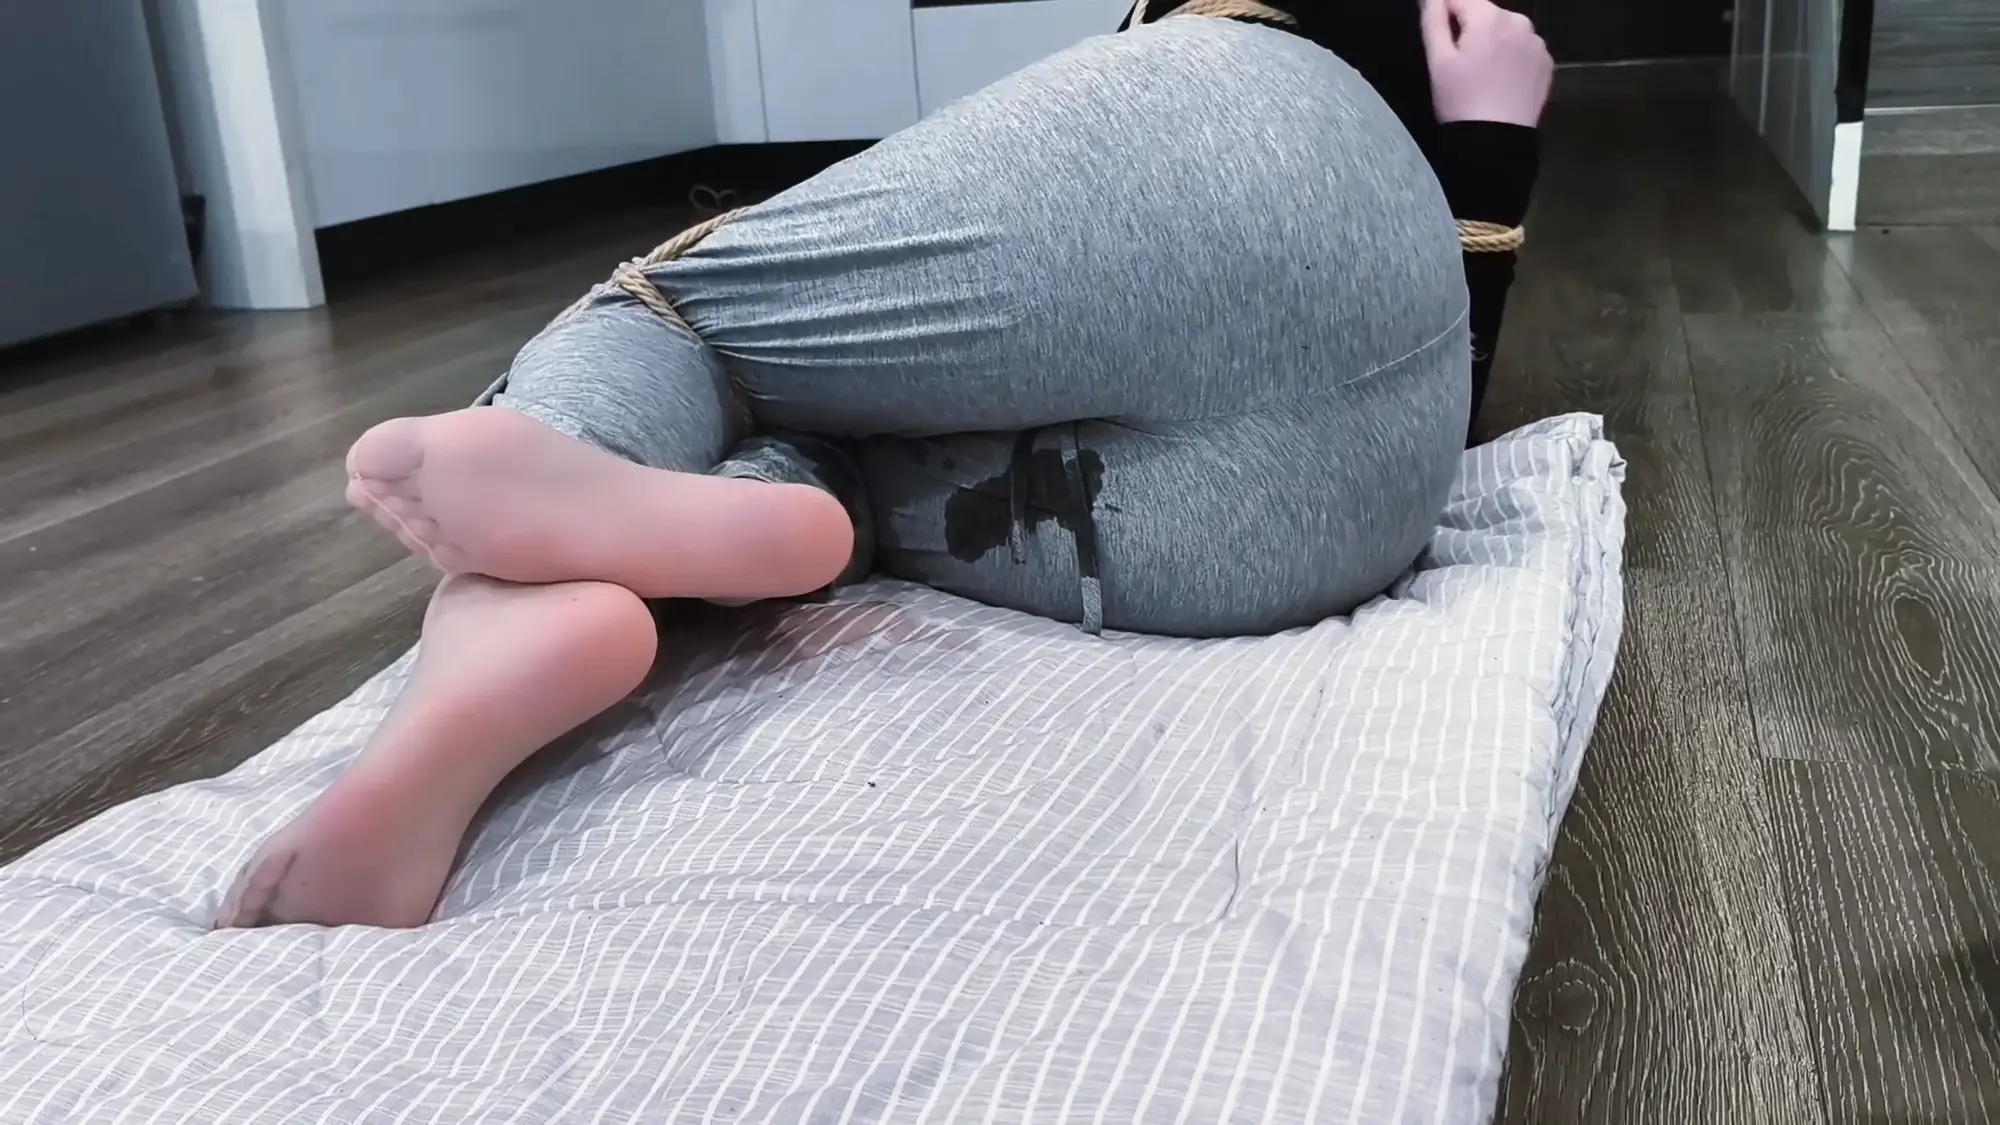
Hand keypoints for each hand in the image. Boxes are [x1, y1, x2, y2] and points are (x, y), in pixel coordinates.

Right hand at [1420, 0, 1553, 126]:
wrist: (1496, 142)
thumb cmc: (1460, 100)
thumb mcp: (1438, 61)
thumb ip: (1434, 19)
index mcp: (1489, 17)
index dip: (1444, 14)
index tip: (1442, 40)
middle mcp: (1519, 21)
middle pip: (1486, 13)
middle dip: (1471, 29)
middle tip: (1461, 64)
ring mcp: (1537, 42)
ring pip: (1506, 30)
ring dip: (1493, 42)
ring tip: (1482, 74)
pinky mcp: (1546, 62)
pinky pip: (1523, 49)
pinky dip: (1511, 57)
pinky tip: (1502, 81)